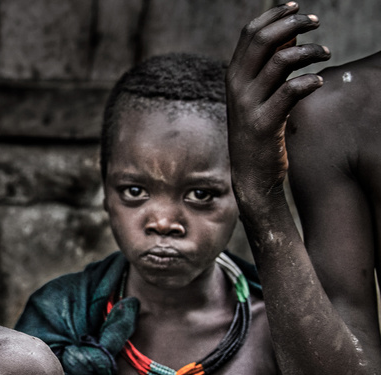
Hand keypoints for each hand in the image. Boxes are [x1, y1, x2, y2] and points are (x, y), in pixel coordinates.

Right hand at [226, 3, 329, 203]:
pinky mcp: (264, 124)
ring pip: (280, 62)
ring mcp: (248, 105)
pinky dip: (309, 82)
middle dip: (292, 23)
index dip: (274, 14)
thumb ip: (270, 64)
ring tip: (325, 53)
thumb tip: (291, 33)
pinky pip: (290, 92)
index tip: (296, 6)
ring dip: (309, 51)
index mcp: (234, 76)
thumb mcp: (259, 93)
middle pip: (262, 40)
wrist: (250, 174)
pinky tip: (319, 82)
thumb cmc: (260, 130)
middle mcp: (237, 87)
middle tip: (316, 22)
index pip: (249, 33)